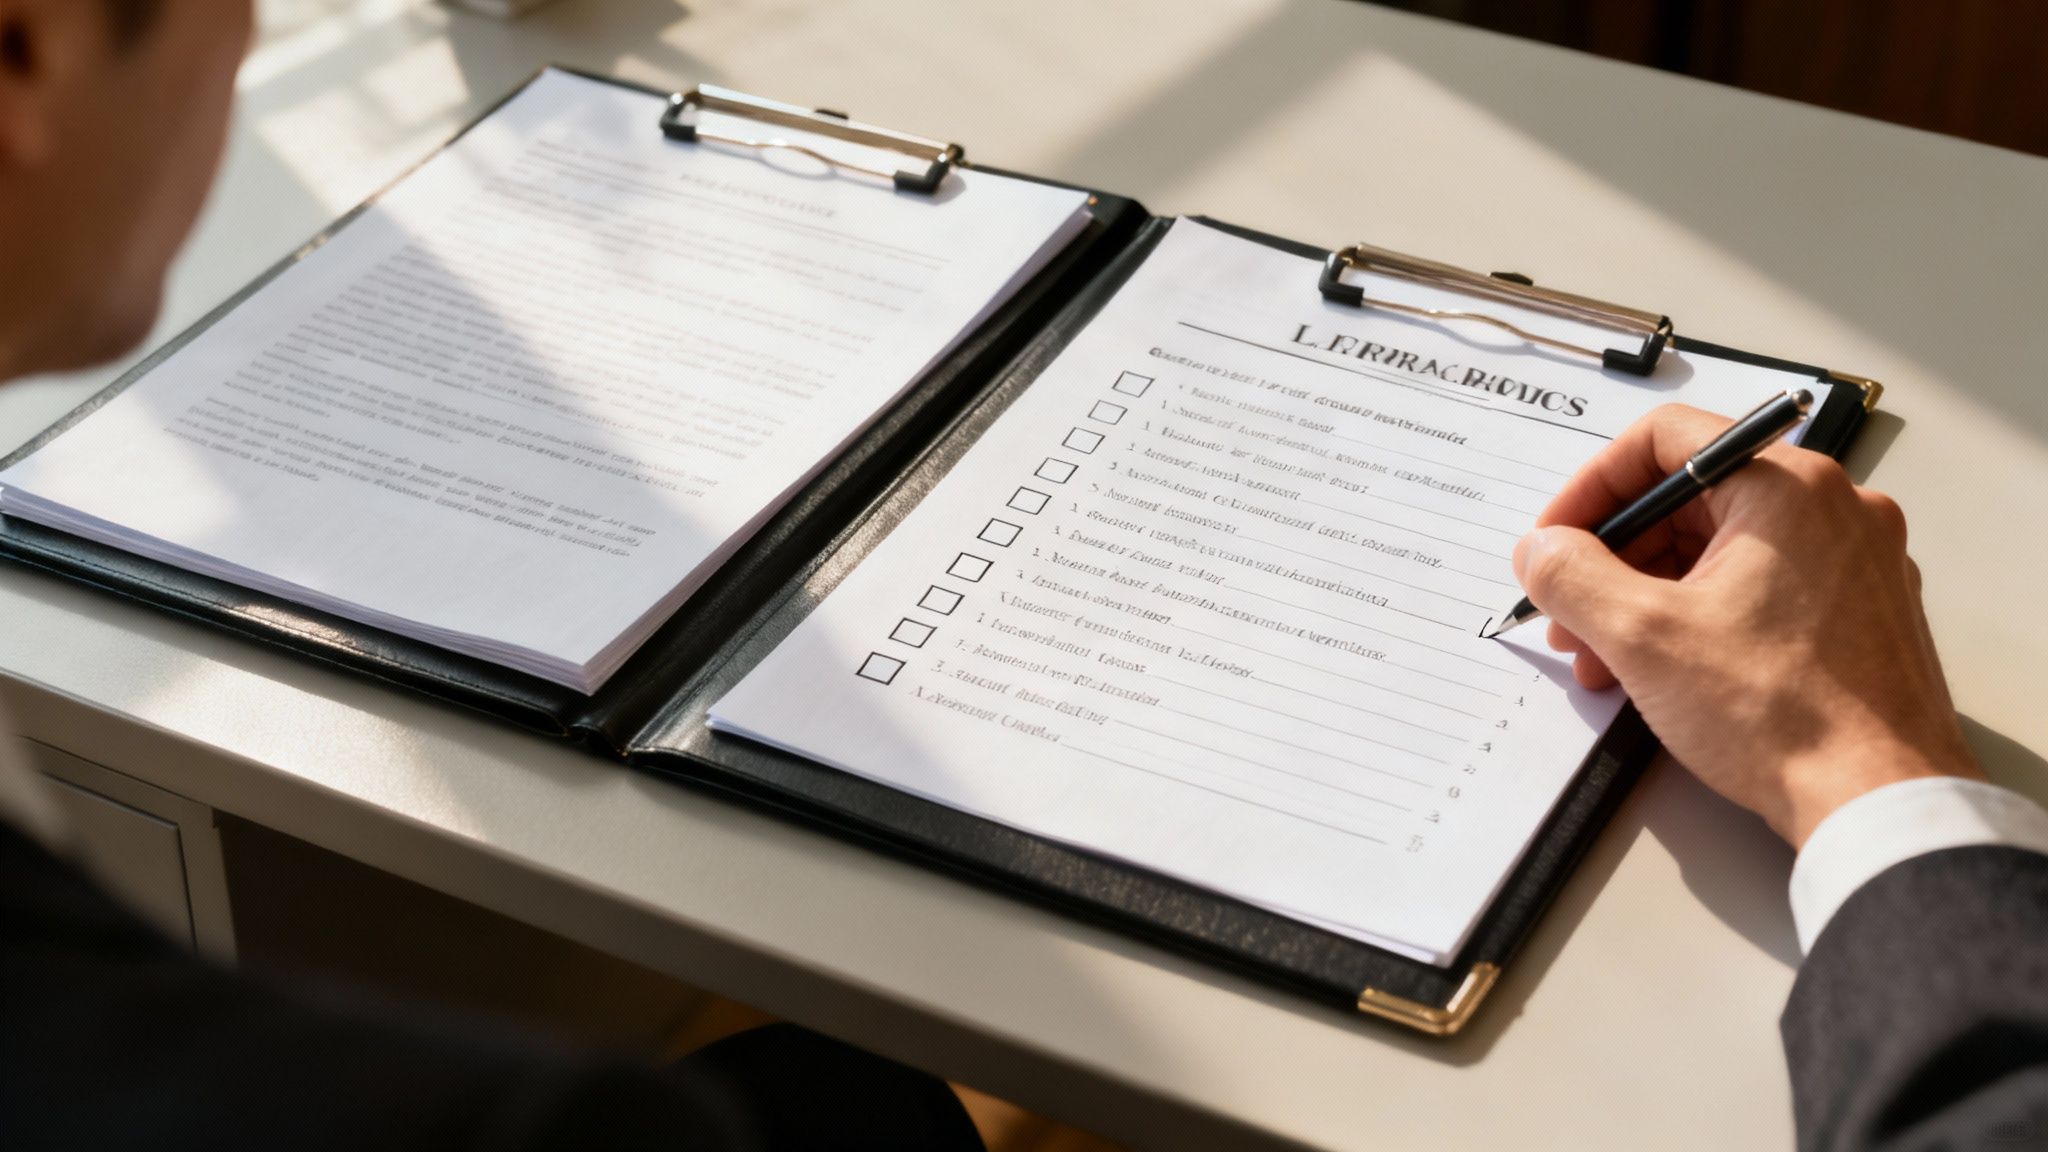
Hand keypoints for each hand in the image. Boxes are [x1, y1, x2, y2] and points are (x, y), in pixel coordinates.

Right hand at [1512, 404, 1978, 847]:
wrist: (1876, 802)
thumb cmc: (1782, 715)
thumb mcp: (1642, 636)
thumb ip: (1572, 575)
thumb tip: (1540, 550)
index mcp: (1786, 488)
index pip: (1662, 442)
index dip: (1589, 489)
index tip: (1553, 540)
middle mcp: (1832, 508)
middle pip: (1690, 500)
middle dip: (1613, 559)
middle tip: (1570, 613)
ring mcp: (1855, 560)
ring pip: (1721, 550)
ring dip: (1649, 596)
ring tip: (1607, 661)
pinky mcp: (1860, 612)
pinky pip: (1761, 588)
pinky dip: (1702, 616)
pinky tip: (1665, 672)